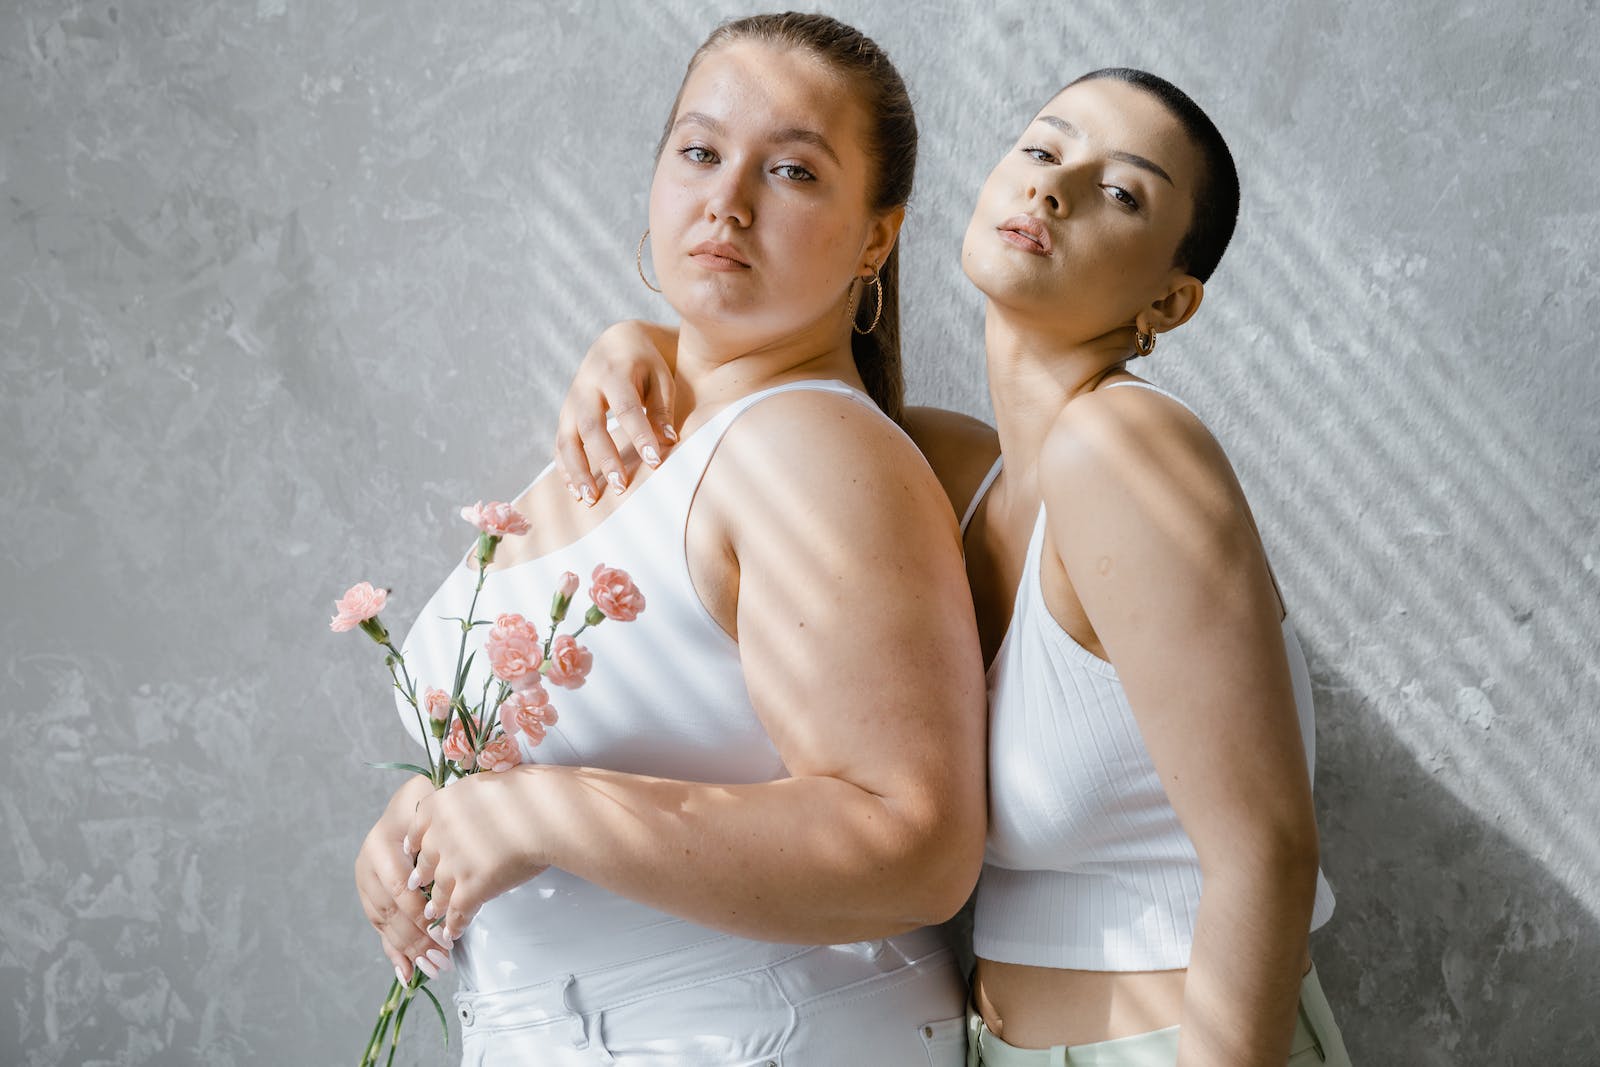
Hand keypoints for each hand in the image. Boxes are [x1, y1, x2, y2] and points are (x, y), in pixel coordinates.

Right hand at [354, 775, 453, 982]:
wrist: (411, 803)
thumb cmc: (432, 803)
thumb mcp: (432, 803)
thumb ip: (434, 822)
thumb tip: (447, 850)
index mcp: (382, 842)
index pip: (400, 887)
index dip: (422, 913)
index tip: (447, 932)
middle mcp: (368, 863)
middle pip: (392, 910)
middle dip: (419, 937)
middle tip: (444, 956)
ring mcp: (366, 881)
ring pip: (386, 923)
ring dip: (411, 949)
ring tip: (436, 967)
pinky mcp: (370, 897)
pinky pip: (381, 929)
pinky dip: (395, 953)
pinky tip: (407, 974)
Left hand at [404, 768, 549, 940]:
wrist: (544, 815)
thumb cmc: (525, 794)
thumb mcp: (483, 783)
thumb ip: (465, 799)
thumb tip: (469, 807)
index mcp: (440, 806)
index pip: (416, 830)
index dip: (416, 844)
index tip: (414, 851)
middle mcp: (439, 836)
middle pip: (424, 863)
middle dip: (424, 877)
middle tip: (422, 884)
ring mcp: (453, 865)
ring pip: (438, 892)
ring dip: (437, 905)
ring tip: (435, 913)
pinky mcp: (470, 889)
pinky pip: (457, 913)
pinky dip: (455, 924)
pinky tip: (454, 931)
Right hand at [555, 320, 677, 505]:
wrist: (615, 343)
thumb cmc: (646, 364)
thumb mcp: (660, 378)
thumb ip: (662, 408)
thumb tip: (667, 441)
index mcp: (614, 371)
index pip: (626, 407)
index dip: (639, 434)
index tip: (654, 461)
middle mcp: (586, 386)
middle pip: (590, 425)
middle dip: (605, 457)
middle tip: (621, 487)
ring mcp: (571, 402)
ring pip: (567, 438)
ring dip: (577, 470)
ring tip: (591, 498)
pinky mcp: (565, 416)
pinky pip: (559, 444)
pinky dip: (566, 469)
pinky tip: (577, 491)